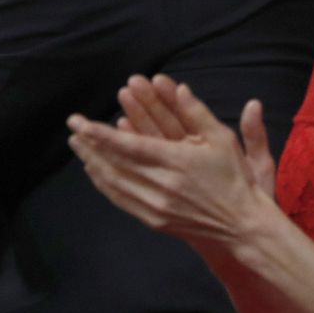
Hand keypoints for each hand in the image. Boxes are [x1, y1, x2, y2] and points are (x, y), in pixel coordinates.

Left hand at [68, 76, 275, 255]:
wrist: (241, 225)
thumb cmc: (234, 178)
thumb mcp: (222, 140)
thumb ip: (198, 113)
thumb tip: (181, 87)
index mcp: (177, 162)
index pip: (128, 146)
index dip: (100, 134)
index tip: (80, 122)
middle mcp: (162, 185)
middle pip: (114, 164)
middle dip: (90, 145)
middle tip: (72, 128)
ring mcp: (156, 206)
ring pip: (114, 183)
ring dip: (92, 162)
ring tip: (78, 146)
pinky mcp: (155, 220)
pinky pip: (121, 199)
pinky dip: (104, 184)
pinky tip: (96, 170)